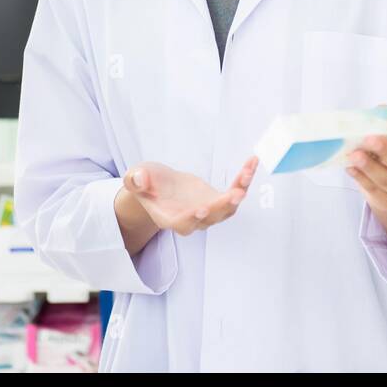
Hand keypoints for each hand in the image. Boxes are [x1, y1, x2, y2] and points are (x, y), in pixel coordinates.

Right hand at [122, 156, 257, 236]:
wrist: (159, 186)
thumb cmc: (146, 183)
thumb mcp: (136, 177)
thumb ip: (136, 180)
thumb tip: (139, 179)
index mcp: (168, 216)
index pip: (181, 222)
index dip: (192, 217)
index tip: (201, 208)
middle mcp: (191, 219)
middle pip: (210, 218)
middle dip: (223, 206)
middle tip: (234, 194)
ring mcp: (207, 212)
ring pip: (227, 208)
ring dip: (239, 192)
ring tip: (247, 174)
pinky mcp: (217, 201)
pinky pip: (234, 193)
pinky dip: (243, 180)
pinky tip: (250, 164)